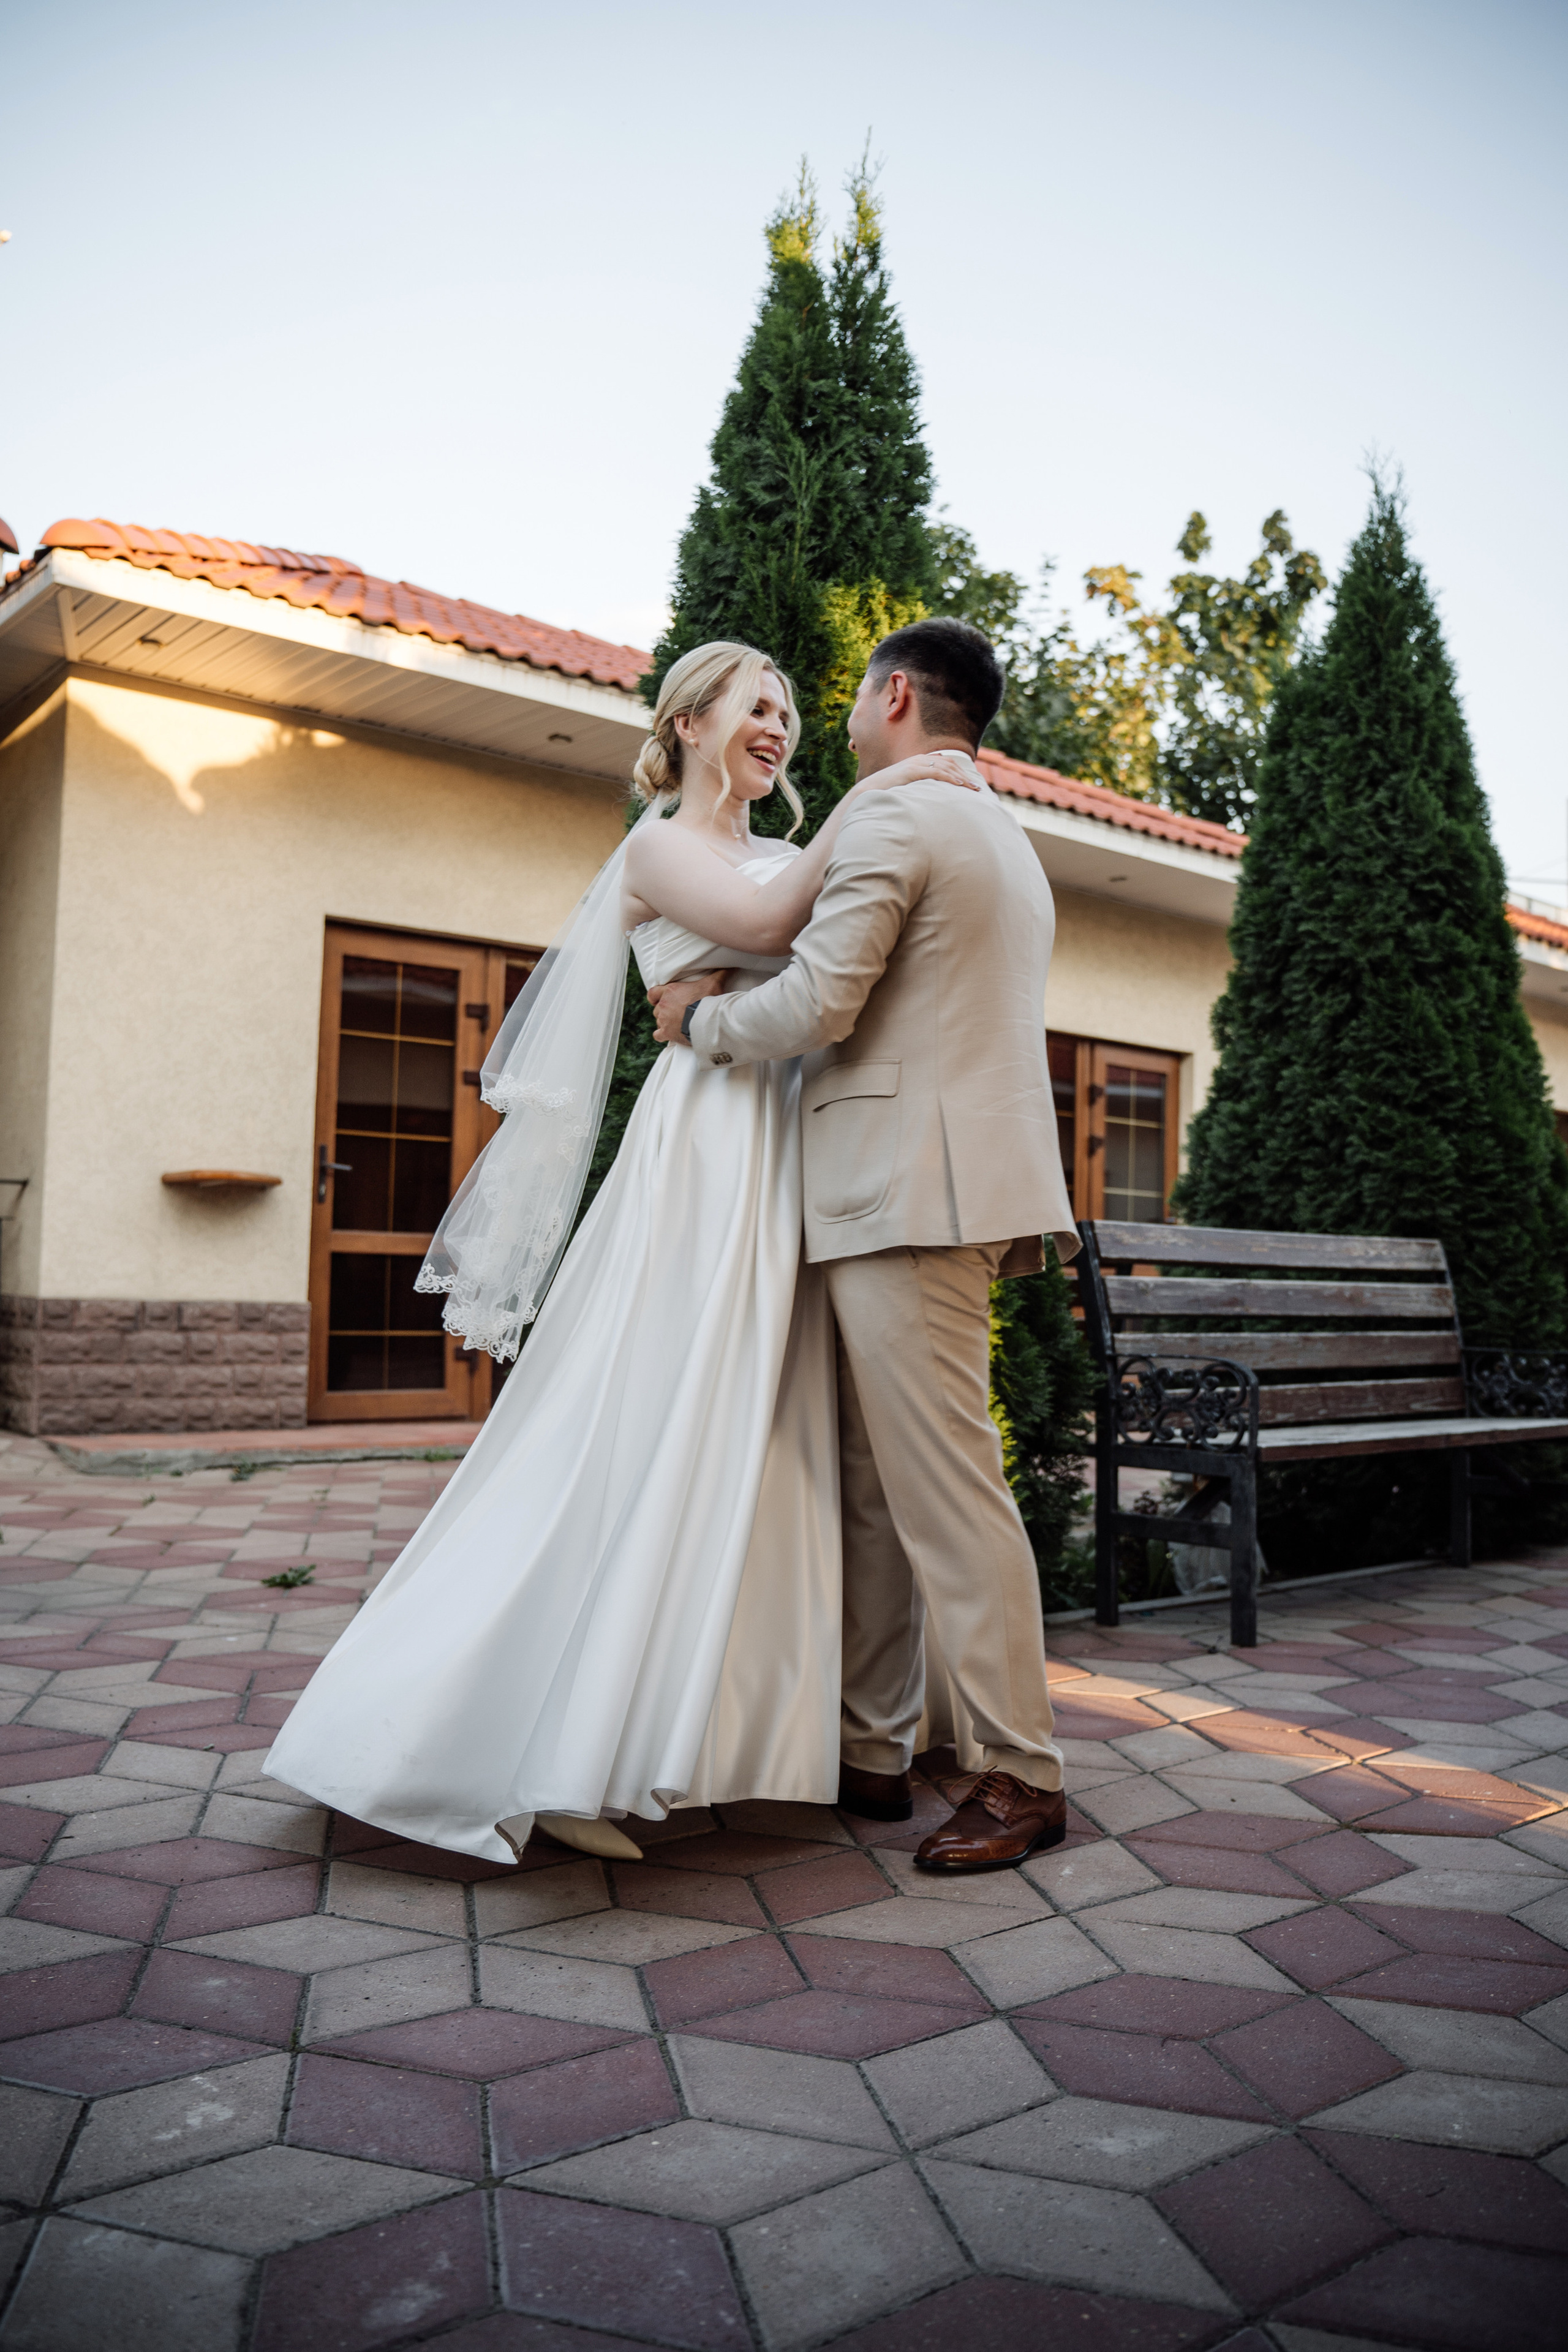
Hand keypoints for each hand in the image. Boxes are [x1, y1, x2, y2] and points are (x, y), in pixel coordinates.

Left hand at [649, 970, 725, 1046]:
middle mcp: (663, 1005)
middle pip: (657, 1009)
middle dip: (664, 1011)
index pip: (653, 992)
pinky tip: (669, 1035)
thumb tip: (732, 968)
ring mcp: (663, 1020)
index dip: (655, 996)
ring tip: (676, 1023)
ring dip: (664, 1022)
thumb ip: (719, 974)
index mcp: (670, 991)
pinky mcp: (666, 1033)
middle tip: (675, 1012)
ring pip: (658, 1021)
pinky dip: (662, 1035)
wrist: (705, 1020)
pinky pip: (658, 1035)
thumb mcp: (714, 983)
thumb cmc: (707, 1000)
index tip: (658, 999)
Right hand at [853, 749, 982, 797]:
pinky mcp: (913, 770)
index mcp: (919, 762)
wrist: (868, 792)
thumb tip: (931, 800)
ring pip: (946, 766)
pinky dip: (950, 777)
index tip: (971, 784)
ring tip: (974, 789)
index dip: (960, 772)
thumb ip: (920, 788)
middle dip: (965, 775)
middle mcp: (919, 759)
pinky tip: (960, 785)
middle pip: (949, 763)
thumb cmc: (887, 793)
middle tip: (978, 788)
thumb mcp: (908, 789)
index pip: (945, 763)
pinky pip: (936, 772)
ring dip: (962, 778)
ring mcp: (916, 763)